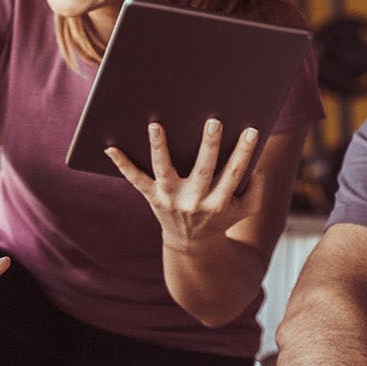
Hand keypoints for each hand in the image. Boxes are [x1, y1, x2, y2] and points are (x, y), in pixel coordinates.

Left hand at [105, 119, 261, 245]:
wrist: (192, 244)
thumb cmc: (221, 216)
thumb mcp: (245, 209)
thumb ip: (256, 188)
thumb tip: (256, 163)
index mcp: (219, 202)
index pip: (234, 174)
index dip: (244, 153)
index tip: (251, 131)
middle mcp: (194, 201)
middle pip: (203, 170)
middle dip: (209, 146)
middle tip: (213, 121)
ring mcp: (171, 199)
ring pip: (164, 171)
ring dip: (160, 148)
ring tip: (155, 125)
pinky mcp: (152, 198)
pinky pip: (136, 179)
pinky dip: (122, 164)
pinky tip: (110, 147)